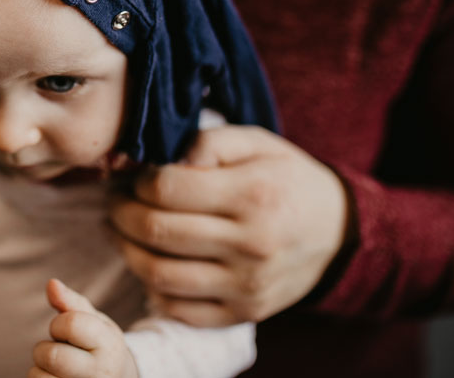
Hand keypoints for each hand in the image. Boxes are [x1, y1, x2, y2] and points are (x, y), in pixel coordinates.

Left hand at [30, 279, 138, 377]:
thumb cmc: (99, 346)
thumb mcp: (95, 322)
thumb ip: (71, 302)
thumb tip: (51, 284)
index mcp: (108, 343)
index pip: (71, 324)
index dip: (58, 325)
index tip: (64, 330)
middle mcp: (100, 372)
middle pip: (52, 356)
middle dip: (44, 349)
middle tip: (57, 351)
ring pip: (39, 377)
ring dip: (39, 370)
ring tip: (56, 369)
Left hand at [110, 124, 348, 324]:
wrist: (339, 233)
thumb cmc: (287, 180)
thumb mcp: (257, 143)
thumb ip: (208, 141)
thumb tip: (164, 158)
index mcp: (253, 194)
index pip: (167, 189)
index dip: (136, 182)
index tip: (133, 177)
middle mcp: (251, 244)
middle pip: (157, 232)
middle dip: (120, 214)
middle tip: (113, 201)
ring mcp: (246, 284)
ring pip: (159, 274)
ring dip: (125, 250)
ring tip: (119, 230)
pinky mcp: (243, 312)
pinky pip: (180, 309)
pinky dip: (152, 287)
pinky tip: (148, 262)